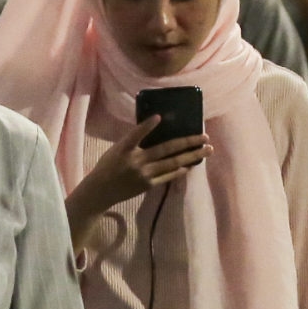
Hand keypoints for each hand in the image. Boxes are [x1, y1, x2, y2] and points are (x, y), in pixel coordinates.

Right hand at [66, 117, 210, 240]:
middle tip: (205, 137)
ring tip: (206, 150)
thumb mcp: (116, 150)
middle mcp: (136, 161)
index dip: (147, 126)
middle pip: (166, 150)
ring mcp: (144, 174)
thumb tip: (154, 128)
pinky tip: (190, 165)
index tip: (159, 117)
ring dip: (192, 156)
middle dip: (188, 142)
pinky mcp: (148, 185)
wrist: (101, 191)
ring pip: (173, 163)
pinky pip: (168, 176)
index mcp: (124, 149)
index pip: (136, 135)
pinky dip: (180, 170)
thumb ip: (132, 141)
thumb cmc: (108, 166)